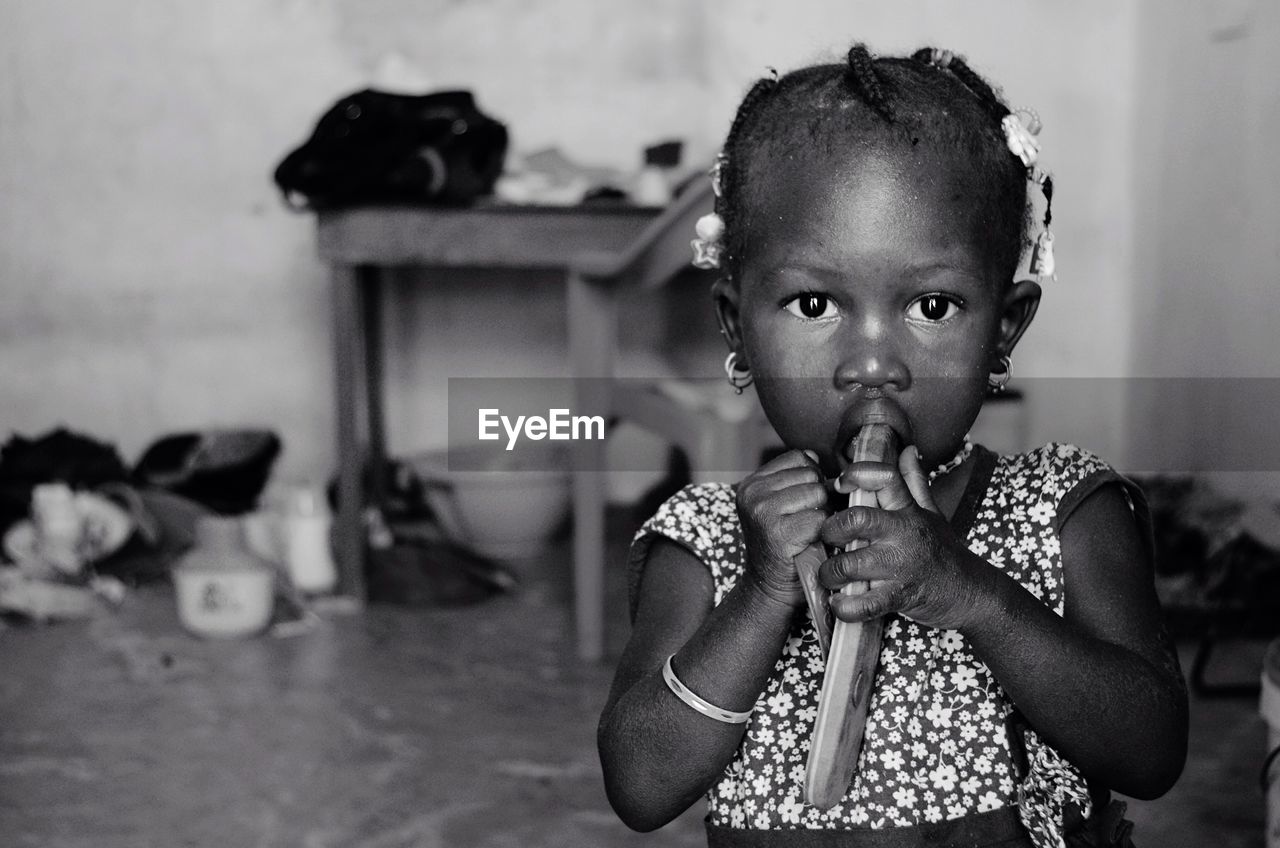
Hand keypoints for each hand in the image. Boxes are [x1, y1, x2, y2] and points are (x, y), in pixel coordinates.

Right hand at [735, 449, 828, 608]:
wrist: (769, 588)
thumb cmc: (784, 544)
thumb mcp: (782, 504)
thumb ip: (797, 478)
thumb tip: (816, 456)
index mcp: (751, 483)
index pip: (799, 457)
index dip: (810, 478)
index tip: (803, 503)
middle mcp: (752, 493)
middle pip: (810, 474)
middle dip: (818, 497)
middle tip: (806, 521)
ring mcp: (762, 511)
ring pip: (817, 493)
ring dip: (821, 514)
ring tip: (807, 531)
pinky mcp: (778, 532)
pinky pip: (819, 518)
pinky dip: (822, 532)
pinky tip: (808, 543)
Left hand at [819, 447, 989, 629]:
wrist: (972, 593)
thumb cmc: (944, 551)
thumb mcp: (932, 513)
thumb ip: (914, 483)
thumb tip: (907, 450)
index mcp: (908, 511)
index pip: (883, 479)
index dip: (856, 475)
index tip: (838, 483)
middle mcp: (903, 534)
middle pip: (856, 520)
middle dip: (830, 530)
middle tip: (824, 540)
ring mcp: (901, 566)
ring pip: (851, 564)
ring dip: (831, 573)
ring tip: (828, 577)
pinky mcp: (900, 595)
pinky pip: (865, 603)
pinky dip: (846, 607)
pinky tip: (840, 604)